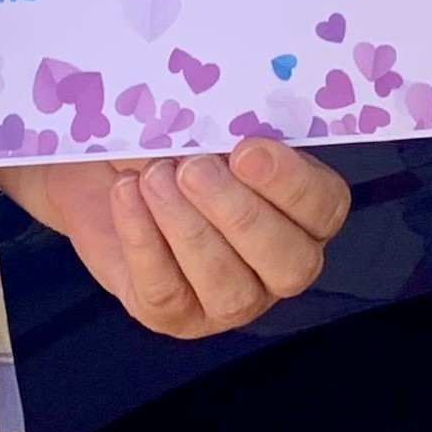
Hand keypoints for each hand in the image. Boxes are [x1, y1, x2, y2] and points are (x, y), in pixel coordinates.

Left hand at [0, 138, 348, 337]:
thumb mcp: (197, 120)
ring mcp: (229, 300)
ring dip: (188, 228)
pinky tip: (127, 194)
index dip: (290, 183)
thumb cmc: (171, 138)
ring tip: (153, 177)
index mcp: (301, 210)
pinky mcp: (175, 315)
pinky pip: (167, 292)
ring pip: (229, 288)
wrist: (107, 173)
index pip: (323, 207)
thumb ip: (217, 121)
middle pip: (288, 262)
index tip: (245, 149)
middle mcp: (277, 264)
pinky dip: (144, 240)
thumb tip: (211, 115)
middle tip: (193, 167)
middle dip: (239, 214)